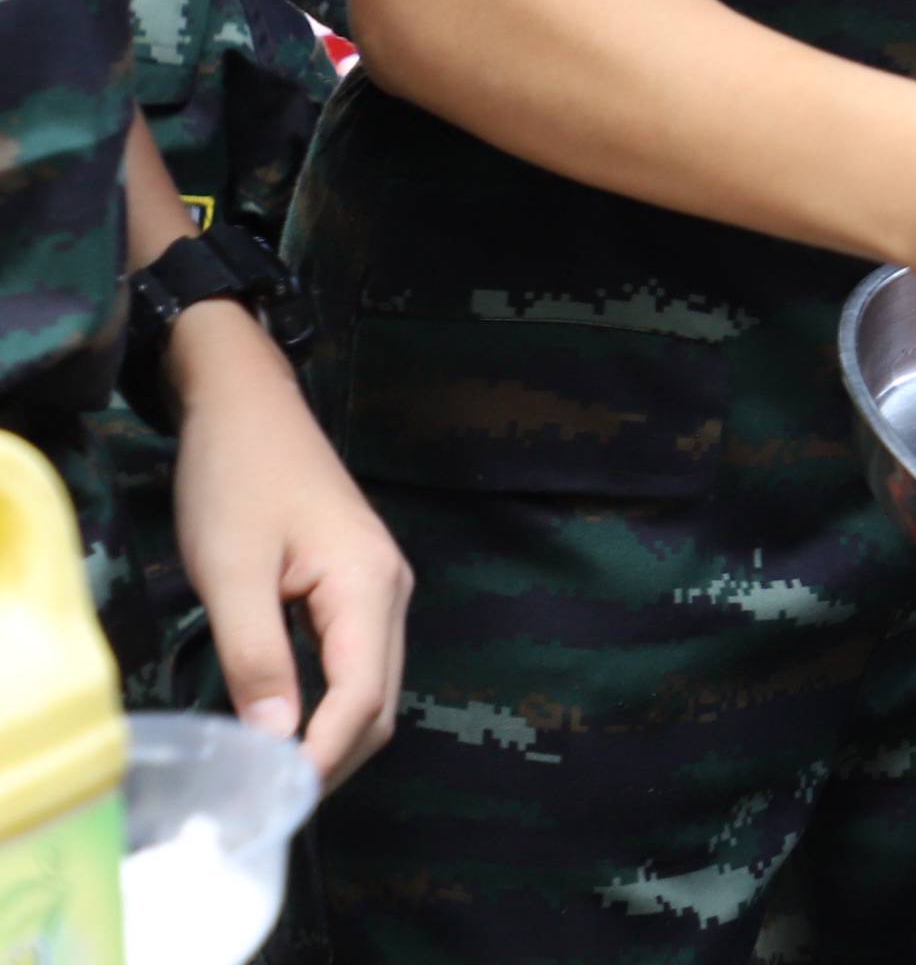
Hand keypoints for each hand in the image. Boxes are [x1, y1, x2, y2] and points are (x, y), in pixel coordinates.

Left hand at [168, 314, 411, 785]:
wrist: (249, 407)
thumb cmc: (237, 480)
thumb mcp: (231, 569)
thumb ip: (255, 655)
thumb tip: (276, 741)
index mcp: (369, 585)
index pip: (363, 696)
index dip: (324, 756)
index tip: (274, 798)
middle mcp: (391, 591)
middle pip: (381, 700)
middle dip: (333, 759)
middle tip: (268, 800)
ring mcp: (381, 588)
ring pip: (374, 687)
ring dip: (333, 738)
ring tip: (273, 775)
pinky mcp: (360, 587)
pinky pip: (358, 665)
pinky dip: (330, 708)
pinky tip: (288, 725)